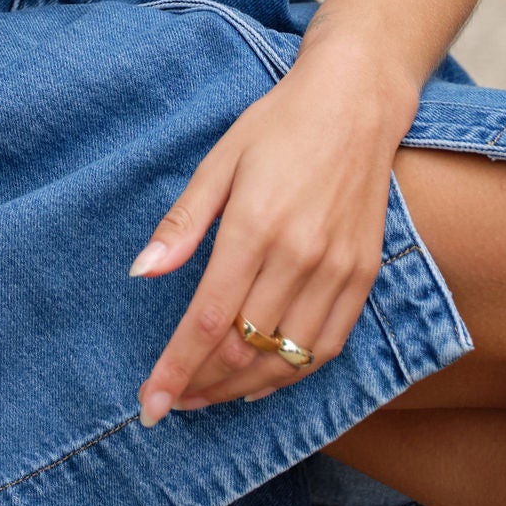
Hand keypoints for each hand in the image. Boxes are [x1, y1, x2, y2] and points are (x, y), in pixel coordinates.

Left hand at [129, 35, 416, 418]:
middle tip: (171, 399)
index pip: (209, 320)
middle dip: (200, 385)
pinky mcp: (365, 275)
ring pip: (286, 360)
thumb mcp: (220, 161)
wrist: (357, 102)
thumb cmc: (280, 125)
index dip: (175, 369)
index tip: (148, 403)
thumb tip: (141, 272)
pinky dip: (291, 375)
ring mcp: (339, 270)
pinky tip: (261, 380)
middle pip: (244, 349)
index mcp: (256, 227)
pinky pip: (327, 347)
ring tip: (207, 395)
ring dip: (241, 388)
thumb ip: (183, 223)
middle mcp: (301, 256)